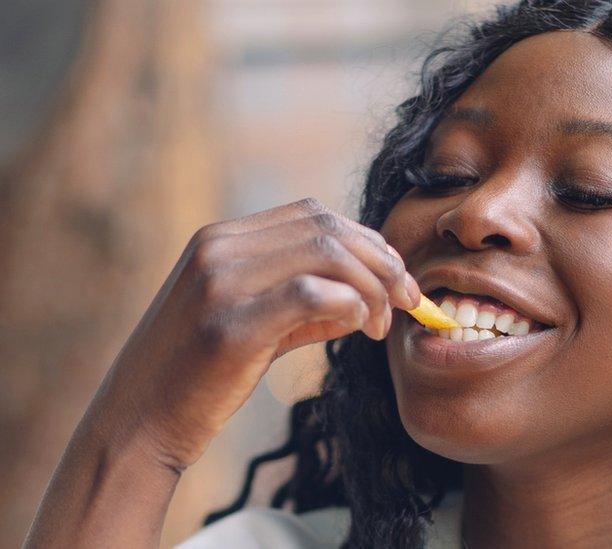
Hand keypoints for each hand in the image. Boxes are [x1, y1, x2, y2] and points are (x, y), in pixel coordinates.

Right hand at [93, 197, 418, 471]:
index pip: (314, 215)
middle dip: (382, 261)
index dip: (367, 241)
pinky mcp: (229, 325)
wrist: (139, 423)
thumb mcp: (256, 324)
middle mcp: (218, 248)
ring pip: (327, 253)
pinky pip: (311, 294)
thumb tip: (368, 298)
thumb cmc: (201, 376)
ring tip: (380, 324)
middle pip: (328, 227)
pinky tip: (358, 328)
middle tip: (408, 300)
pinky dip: (349, 305)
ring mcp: (220, 282)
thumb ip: (308, 305)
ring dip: (372, 286)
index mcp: (222, 238)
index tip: (396, 277)